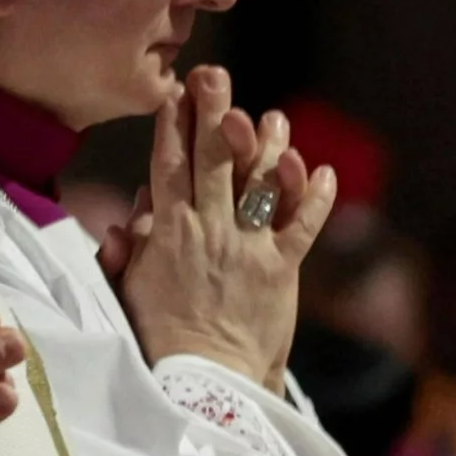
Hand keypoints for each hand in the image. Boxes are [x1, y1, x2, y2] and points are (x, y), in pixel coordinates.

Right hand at [117, 66, 336, 392]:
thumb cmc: (163, 339)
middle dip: (214, 114)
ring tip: (275, 117)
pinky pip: (302, 226)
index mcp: (169, 230)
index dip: (173, 127)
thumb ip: (131, 248)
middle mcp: (210, 229)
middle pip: (213, 159)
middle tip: (217, 77)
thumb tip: (130, 216)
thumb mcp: (131, 289)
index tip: (175, 96)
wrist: (204, 379)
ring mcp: (248, 246)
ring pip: (260, 183)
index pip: (168, 164)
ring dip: (269, 148)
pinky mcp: (281, 270)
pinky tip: (325, 172)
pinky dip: (316, 198)